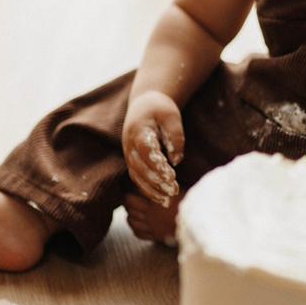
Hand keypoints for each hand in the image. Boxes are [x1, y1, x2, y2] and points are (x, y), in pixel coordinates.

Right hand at [122, 90, 184, 206]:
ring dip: (151, 190)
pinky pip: (137, 179)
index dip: (157, 164)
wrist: (143, 105)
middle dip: (156, 181)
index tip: (172, 176)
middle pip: (140, 167)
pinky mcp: (132, 162)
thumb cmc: (160, 109)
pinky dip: (147, 190)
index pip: (146, 150)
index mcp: (138, 130)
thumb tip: (176, 160)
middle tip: (174, 190)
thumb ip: (175, 136)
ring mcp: (128, 154)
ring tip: (168, 199)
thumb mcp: (171, 115)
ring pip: (136, 176)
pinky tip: (161, 198)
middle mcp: (129, 145)